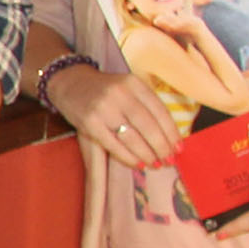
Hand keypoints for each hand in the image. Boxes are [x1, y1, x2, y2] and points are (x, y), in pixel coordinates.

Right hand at [47, 65, 181, 169]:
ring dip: (147, 154)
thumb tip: (168, 136)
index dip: (172, 132)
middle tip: (169, 160)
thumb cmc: (105, 90)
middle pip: (148, 126)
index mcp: (134, 83)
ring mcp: (103, 108)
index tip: (179, 148)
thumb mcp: (128, 88)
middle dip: (161, 147)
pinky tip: (138, 164)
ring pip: (132, 138)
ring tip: (156, 164)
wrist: (70, 83)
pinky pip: (114, 145)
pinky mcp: (89, 123)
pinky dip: (129, 157)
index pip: (160, 110)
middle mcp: (120, 93)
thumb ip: (145, 105)